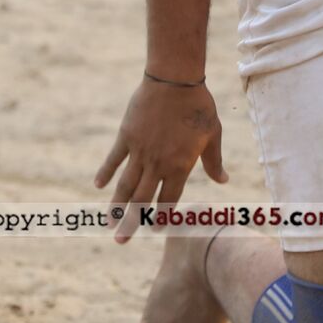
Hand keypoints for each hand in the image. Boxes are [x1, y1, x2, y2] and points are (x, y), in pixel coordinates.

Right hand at [95, 77, 227, 242]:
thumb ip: (213, 162)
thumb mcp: (212, 135)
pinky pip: (113, 160)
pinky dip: (105, 173)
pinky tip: (99, 187)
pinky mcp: (126, 136)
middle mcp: (158, 164)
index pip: (169, 199)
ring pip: (125, 185)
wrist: (175, 80)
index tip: (157, 229)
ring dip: (116, 206)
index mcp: (180, 166)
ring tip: (108, 223)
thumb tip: (223, 180)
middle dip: (132, 222)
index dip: (163, 216)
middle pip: (142, 200)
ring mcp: (139, 151)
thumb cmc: (199, 106)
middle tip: (121, 241)